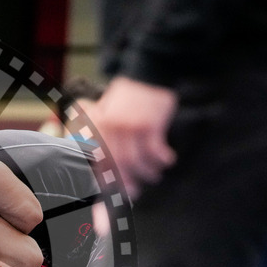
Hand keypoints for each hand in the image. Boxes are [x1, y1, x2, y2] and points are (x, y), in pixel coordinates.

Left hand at [90, 76, 178, 201]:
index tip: (112, 192)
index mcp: (99, 125)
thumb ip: (100, 133)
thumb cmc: (128, 97)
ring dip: (147, 172)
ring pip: (137, 160)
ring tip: (154, 175)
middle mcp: (112, 128)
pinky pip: (155, 150)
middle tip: (133, 193)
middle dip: (126, 183)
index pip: (99, 159)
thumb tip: (99, 160)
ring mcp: (131, 126)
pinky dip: (161, 159)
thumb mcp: (106, 111)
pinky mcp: (150, 124)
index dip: (105, 179)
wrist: (149, 73)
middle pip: (118, 164)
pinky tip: (168, 161)